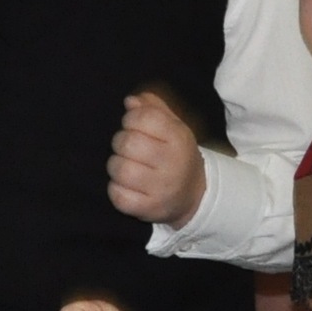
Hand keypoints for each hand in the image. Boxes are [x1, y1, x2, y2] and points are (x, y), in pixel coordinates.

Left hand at [108, 91, 206, 226]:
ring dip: (117, 166)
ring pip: (120, 169)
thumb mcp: (173, 128)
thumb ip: (153, 109)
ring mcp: (162, 188)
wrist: (194, 196)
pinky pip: (117, 195)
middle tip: (130, 149)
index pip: (144, 117)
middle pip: (128, 143)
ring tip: (128, 168)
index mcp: (180, 138)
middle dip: (121, 143)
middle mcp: (174, 163)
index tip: (135, 126)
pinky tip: (127, 187)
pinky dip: (116, 189)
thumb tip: (131, 101)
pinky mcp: (149, 209)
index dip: (131, 119)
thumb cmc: (175, 155)